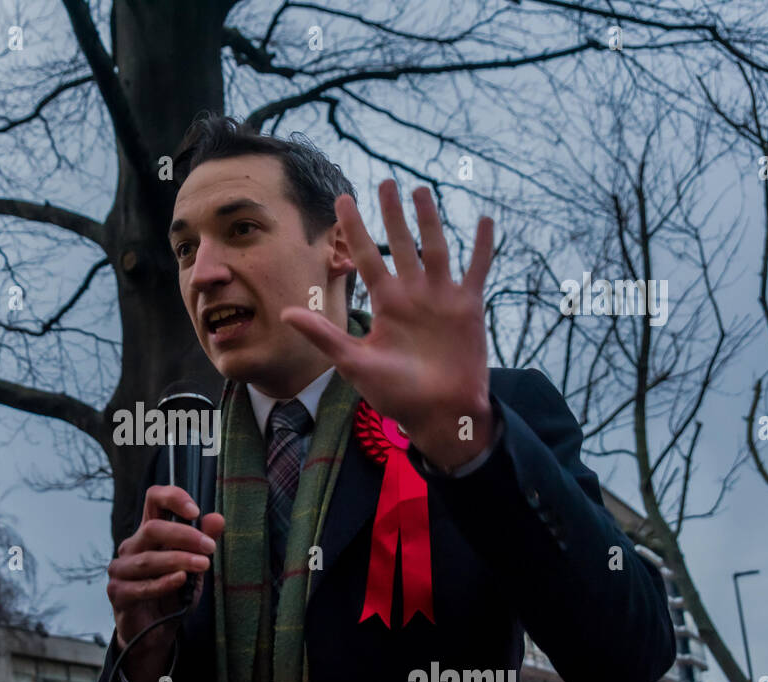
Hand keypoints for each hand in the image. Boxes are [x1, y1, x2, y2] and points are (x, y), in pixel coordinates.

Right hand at [106, 486, 224, 681]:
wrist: (154, 632)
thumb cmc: (172, 593)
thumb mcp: (194, 567)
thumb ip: (203, 542)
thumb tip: (217, 518)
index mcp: (149, 533)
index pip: (153, 499)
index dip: (172, 497)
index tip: (195, 512)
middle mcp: (131, 546)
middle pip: (152, 528)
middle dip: (184, 536)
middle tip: (209, 548)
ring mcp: (121, 570)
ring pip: (148, 559)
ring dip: (179, 560)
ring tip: (203, 565)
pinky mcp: (117, 593)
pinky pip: (141, 586)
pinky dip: (163, 583)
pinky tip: (181, 580)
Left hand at [281, 181, 494, 470]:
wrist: (438, 413)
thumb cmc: (395, 393)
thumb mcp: (354, 362)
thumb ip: (324, 335)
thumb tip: (285, 312)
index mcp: (385, 304)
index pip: (366, 257)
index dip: (355, 228)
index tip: (342, 199)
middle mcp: (412, 295)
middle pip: (400, 244)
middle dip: (392, 214)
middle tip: (386, 182)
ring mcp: (441, 298)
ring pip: (435, 248)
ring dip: (429, 220)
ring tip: (422, 190)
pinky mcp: (468, 306)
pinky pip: (477, 269)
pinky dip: (481, 246)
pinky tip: (483, 219)